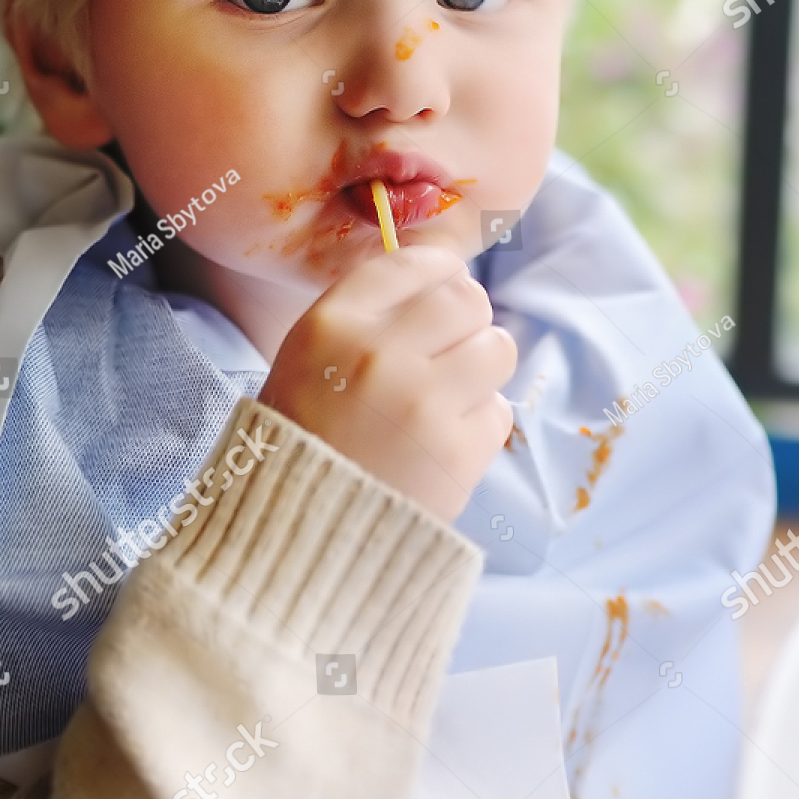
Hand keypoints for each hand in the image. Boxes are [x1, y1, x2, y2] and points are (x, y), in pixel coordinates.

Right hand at [257, 245, 516, 523]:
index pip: (417, 262)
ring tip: (448, 395)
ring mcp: (424, 403)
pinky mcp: (458, 452)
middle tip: (446, 351)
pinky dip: (479, 424)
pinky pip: (499, 411)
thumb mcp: (312, 354)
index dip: (440, 274)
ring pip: (497, 348)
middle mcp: (380, 354)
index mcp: (334, 323)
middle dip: (466, 322)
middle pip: (468, 299)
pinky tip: (442, 440)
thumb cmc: (307, 435)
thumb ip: (372, 310)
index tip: (441, 291)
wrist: (300, 535)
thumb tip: (446, 273)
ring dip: (481, 368)